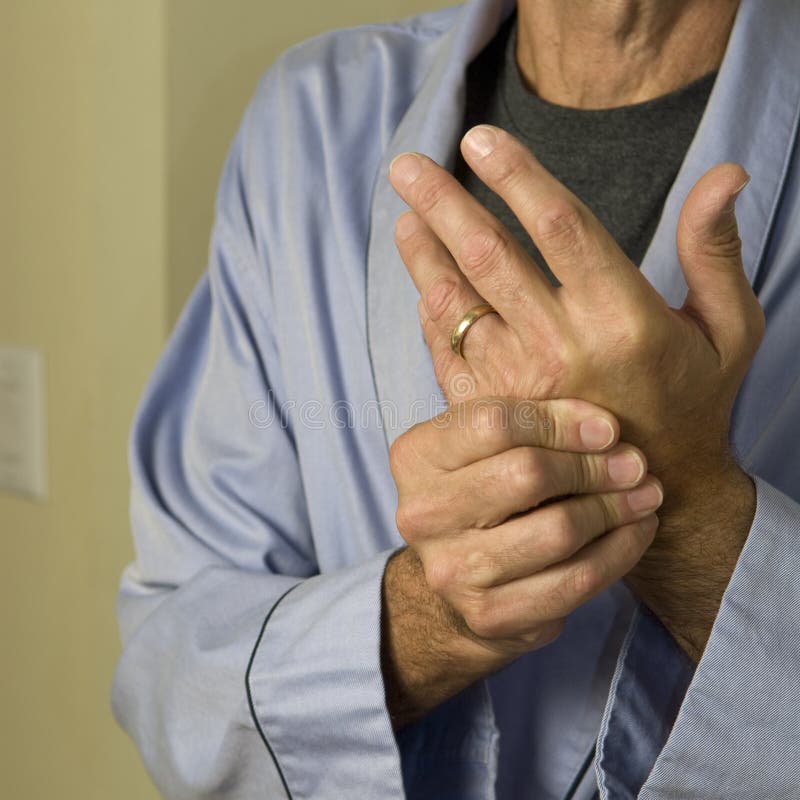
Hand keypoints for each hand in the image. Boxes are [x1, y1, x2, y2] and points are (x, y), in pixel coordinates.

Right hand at [386, 396, 660, 691]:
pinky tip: (635, 531)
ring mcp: (451, 569)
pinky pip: (574, 581)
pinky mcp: (487, 615)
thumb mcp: (484, 445)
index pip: (495, 423)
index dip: (561, 422)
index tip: (609, 428)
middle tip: (635, 464)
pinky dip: (618, 552)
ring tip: (644, 494)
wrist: (457, 576)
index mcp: (415, 457)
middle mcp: (422, 514)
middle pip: (528, 474)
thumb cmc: (482, 492)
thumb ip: (531, 423)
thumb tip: (607, 433)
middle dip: (594, 467)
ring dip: (614, 508)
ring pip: (558, 530)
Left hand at [388, 126, 763, 658]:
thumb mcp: (728, 330)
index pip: (560, 227)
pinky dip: (432, 315)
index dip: (516, 176)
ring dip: (424, 256)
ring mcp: (519, 384)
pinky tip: (423, 285)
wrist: (655, 490)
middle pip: (490, 258)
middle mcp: (562, 347)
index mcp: (623, 317)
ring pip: (456, 305)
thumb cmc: (694, 401)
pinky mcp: (492, 412)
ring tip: (404, 217)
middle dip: (443, 204)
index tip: (478, 139)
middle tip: (407, 166)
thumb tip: (723, 175)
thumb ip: (715, 253)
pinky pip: (447, 353)